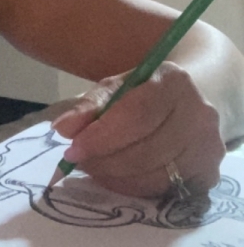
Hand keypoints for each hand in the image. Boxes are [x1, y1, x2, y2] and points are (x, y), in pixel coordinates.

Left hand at [52, 61, 224, 196]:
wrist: (189, 101)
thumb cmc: (145, 91)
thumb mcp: (117, 87)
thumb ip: (89, 106)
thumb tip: (61, 128)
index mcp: (175, 81)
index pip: (136, 115)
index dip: (102, 136)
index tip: (72, 148)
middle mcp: (200, 114)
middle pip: (146, 150)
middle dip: (105, 160)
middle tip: (78, 161)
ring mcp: (208, 147)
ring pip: (154, 175)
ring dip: (116, 176)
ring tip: (93, 167)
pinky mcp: (209, 174)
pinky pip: (164, 190)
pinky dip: (134, 187)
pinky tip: (116, 176)